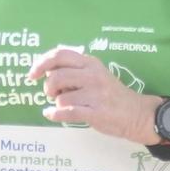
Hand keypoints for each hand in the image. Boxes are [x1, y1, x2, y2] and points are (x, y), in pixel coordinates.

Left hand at [26, 47, 161, 143]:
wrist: (136, 113)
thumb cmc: (111, 94)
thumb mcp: (95, 74)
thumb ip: (74, 70)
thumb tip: (45, 71)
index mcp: (90, 63)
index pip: (59, 55)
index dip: (41, 63)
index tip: (32, 74)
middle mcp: (92, 75)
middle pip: (56, 76)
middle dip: (48, 88)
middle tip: (52, 94)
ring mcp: (95, 94)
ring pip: (61, 98)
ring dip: (57, 103)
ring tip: (66, 105)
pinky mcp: (96, 112)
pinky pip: (67, 113)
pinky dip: (55, 114)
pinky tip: (51, 115)